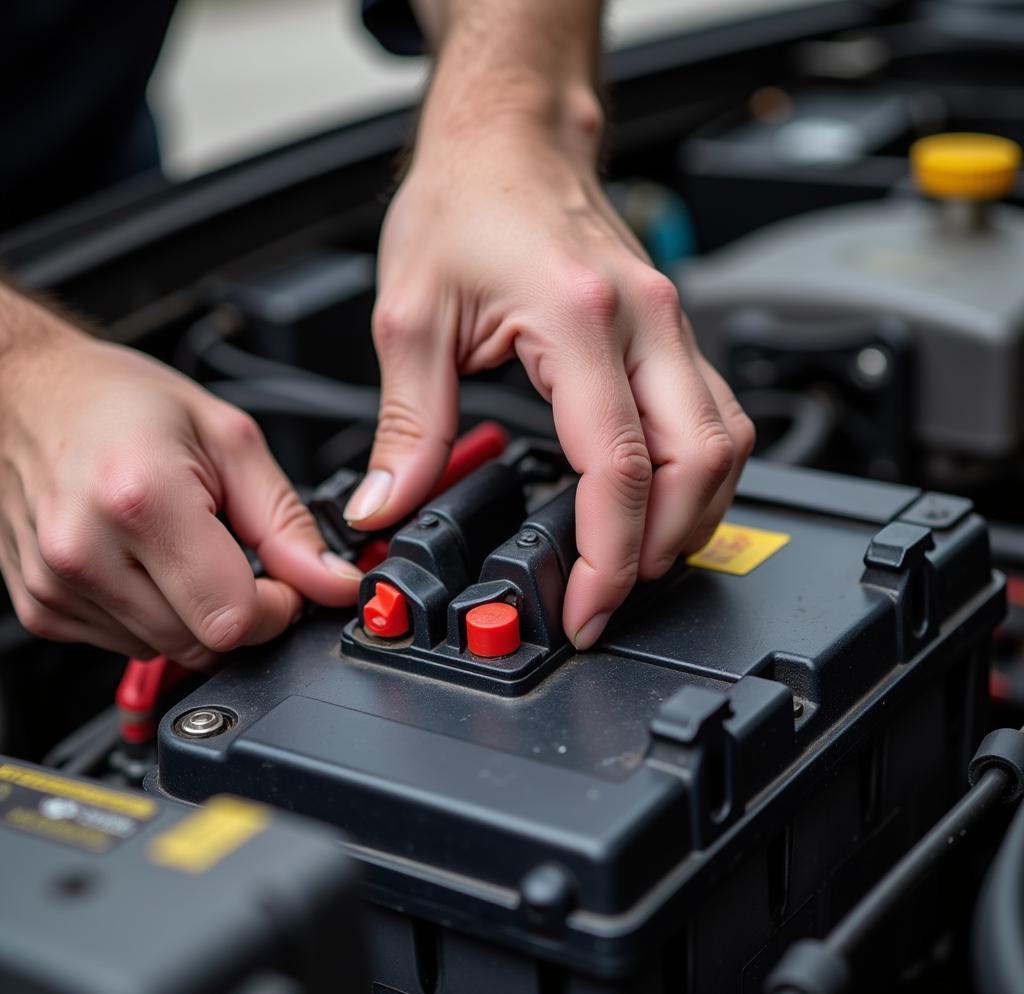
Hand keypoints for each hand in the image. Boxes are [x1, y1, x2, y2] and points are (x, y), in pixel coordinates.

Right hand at [0, 304, 360, 667]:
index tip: (285, 580)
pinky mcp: (41, 608)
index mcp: (142, 501)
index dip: (278, 607)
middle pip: (203, 644)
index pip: (234, 618)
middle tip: (236, 554)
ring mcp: (56, 586)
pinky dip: (156, 615)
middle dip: (242, 611)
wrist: (29, 392)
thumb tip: (332, 582)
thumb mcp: (230, 441)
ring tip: (183, 546)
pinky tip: (147, 562)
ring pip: (168, 651)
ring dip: (197, 614)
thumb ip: (288, 523)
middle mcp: (86, 552)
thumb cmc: (122, 403)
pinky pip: (127, 644)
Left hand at [347, 113, 753, 648]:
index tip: (587, 606)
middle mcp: (646, 320)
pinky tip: (664, 502)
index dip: (610, 555)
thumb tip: (389, 505)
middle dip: (663, 546)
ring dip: (695, 514)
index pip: (619, 465)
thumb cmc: (463, 205)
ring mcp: (670, 322)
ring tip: (640, 561)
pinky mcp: (671, 329)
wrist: (506, 142)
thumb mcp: (412, 317)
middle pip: (699, 462)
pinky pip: (715, 415)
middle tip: (612, 595)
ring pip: (726, 442)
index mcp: (579, 318)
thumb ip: (407, 426)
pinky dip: (700, 474)